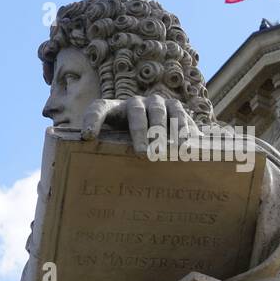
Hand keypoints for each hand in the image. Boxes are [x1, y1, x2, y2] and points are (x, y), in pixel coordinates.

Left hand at [80, 94, 196, 154]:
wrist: (153, 127)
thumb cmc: (126, 141)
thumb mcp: (114, 143)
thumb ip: (105, 151)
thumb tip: (95, 177)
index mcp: (113, 109)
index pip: (98, 109)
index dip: (92, 120)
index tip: (87, 137)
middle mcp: (134, 103)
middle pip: (136, 112)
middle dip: (140, 132)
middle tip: (143, 153)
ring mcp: (155, 103)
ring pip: (160, 111)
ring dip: (166, 130)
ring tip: (174, 149)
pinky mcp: (173, 106)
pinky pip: (180, 115)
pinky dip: (186, 129)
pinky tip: (191, 144)